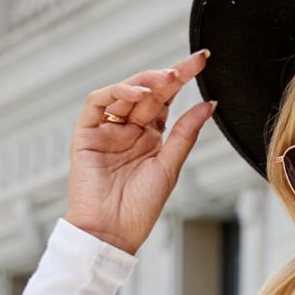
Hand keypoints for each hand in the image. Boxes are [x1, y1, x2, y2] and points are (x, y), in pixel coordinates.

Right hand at [65, 49, 217, 256]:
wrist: (111, 233)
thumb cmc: (140, 209)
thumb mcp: (169, 166)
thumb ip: (185, 133)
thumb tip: (209, 104)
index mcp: (149, 137)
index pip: (166, 100)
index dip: (182, 79)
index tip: (202, 61)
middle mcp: (128, 129)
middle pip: (148, 92)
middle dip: (169, 75)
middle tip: (191, 64)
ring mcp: (106, 130)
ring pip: (124, 93)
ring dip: (146, 82)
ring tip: (168, 78)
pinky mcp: (86, 133)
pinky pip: (98, 103)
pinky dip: (117, 92)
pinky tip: (138, 93)